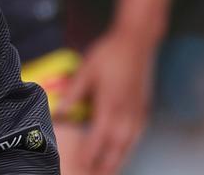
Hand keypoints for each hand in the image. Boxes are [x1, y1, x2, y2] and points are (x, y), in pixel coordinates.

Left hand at [55, 29, 155, 174]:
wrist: (137, 41)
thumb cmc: (109, 54)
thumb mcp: (86, 71)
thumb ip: (73, 94)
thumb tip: (59, 112)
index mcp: (109, 106)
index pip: (98, 139)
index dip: (90, 155)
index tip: (81, 165)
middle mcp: (126, 114)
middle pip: (116, 148)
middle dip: (106, 165)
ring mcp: (138, 113)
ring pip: (129, 145)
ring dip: (119, 160)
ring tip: (108, 170)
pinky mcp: (144, 109)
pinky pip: (137, 136)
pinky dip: (130, 147)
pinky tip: (124, 150)